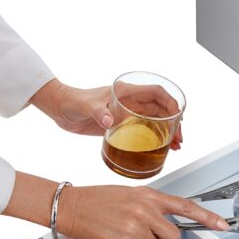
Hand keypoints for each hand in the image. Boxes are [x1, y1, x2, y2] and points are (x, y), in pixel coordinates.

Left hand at [30, 78, 181, 149]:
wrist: (60, 108)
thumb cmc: (72, 101)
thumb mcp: (86, 106)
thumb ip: (99, 112)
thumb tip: (110, 120)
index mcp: (127, 92)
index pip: (156, 93)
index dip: (170, 103)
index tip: (178, 116)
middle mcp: (131, 101)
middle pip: (161, 109)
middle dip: (174, 122)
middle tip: (178, 138)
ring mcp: (129, 113)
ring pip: (157, 121)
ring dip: (168, 132)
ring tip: (176, 145)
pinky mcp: (124, 124)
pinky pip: (146, 130)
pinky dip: (156, 138)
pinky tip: (161, 147)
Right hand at [57, 185, 227, 238]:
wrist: (72, 206)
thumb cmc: (101, 199)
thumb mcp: (133, 194)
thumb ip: (154, 206)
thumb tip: (171, 221)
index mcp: (150, 196)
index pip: (186, 206)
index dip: (207, 217)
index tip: (223, 225)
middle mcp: (145, 211)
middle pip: (173, 234)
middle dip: (161, 235)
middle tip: (141, 227)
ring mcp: (135, 228)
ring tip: (123, 228)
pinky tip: (116, 237)